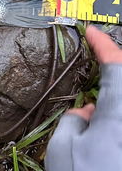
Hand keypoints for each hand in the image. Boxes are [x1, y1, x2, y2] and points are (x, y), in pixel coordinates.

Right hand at [45, 25, 121, 170]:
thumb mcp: (64, 148)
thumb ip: (74, 121)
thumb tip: (87, 113)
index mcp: (118, 112)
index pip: (116, 65)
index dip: (104, 45)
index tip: (91, 31)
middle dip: (112, 72)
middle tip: (94, 72)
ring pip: (119, 105)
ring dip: (110, 100)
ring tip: (90, 114)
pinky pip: (119, 122)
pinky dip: (112, 117)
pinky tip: (100, 132)